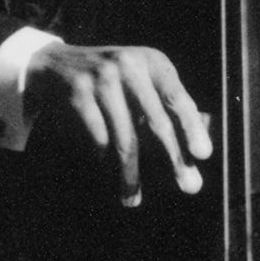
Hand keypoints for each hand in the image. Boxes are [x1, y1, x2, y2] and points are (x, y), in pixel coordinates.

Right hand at [24, 43, 212, 205]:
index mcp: (153, 62)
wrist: (55, 64)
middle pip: (156, 121)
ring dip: (130, 174)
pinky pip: (98, 138)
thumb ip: (167, 103)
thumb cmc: (113, 78)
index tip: (203, 154)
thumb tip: (197, 146)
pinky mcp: (78, 95)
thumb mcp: (143, 77)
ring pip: (123, 138)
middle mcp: (129, 66)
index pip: (178, 98)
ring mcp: (102, 80)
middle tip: (190, 185)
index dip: (192, 127)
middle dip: (174, 158)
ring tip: (134, 198)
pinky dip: (104, 159)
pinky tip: (107, 172)